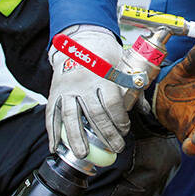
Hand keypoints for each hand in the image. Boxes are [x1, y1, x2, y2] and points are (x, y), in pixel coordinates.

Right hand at [46, 24, 130, 157]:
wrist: (79, 41)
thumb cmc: (104, 57)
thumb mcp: (121, 67)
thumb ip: (131, 89)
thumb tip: (142, 109)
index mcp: (103, 75)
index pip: (112, 104)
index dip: (119, 121)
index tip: (125, 131)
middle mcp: (83, 82)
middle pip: (94, 114)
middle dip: (106, 135)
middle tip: (114, 148)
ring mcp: (67, 88)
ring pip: (71, 117)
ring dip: (77, 139)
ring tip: (83, 154)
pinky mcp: (54, 92)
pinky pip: (52, 114)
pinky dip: (53, 132)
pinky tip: (56, 147)